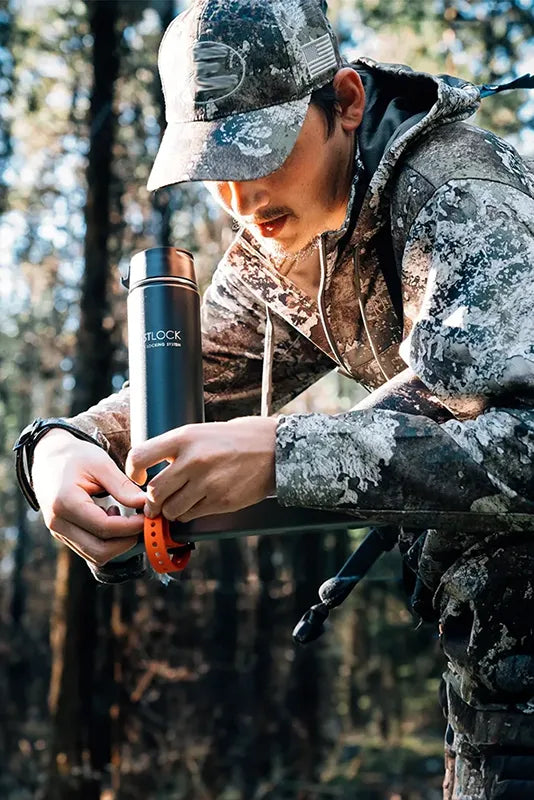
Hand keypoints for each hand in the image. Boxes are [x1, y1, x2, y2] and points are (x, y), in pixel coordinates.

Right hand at [32, 429, 145, 566]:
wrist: (48, 456)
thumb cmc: (76, 456)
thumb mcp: (101, 464)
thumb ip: (123, 487)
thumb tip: (146, 505)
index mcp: (65, 502)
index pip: (105, 528)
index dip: (132, 526)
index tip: (149, 516)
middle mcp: (57, 523)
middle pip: (100, 551)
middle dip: (126, 541)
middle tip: (142, 522)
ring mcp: (58, 532)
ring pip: (95, 555)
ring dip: (117, 543)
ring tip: (125, 516)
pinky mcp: (63, 535)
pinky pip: (89, 549)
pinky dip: (107, 541)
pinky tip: (112, 517)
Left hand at [125, 416, 276, 521]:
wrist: (272, 449)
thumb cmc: (234, 440)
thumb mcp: (200, 433)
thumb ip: (175, 449)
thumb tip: (150, 468)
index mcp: (184, 438)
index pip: (140, 456)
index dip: (134, 471)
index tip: (140, 477)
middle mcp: (193, 460)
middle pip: (154, 492)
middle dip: (151, 503)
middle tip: (154, 504)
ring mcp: (207, 483)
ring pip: (171, 509)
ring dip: (170, 511)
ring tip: (176, 505)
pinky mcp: (220, 501)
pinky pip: (191, 516)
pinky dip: (188, 514)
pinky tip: (195, 505)